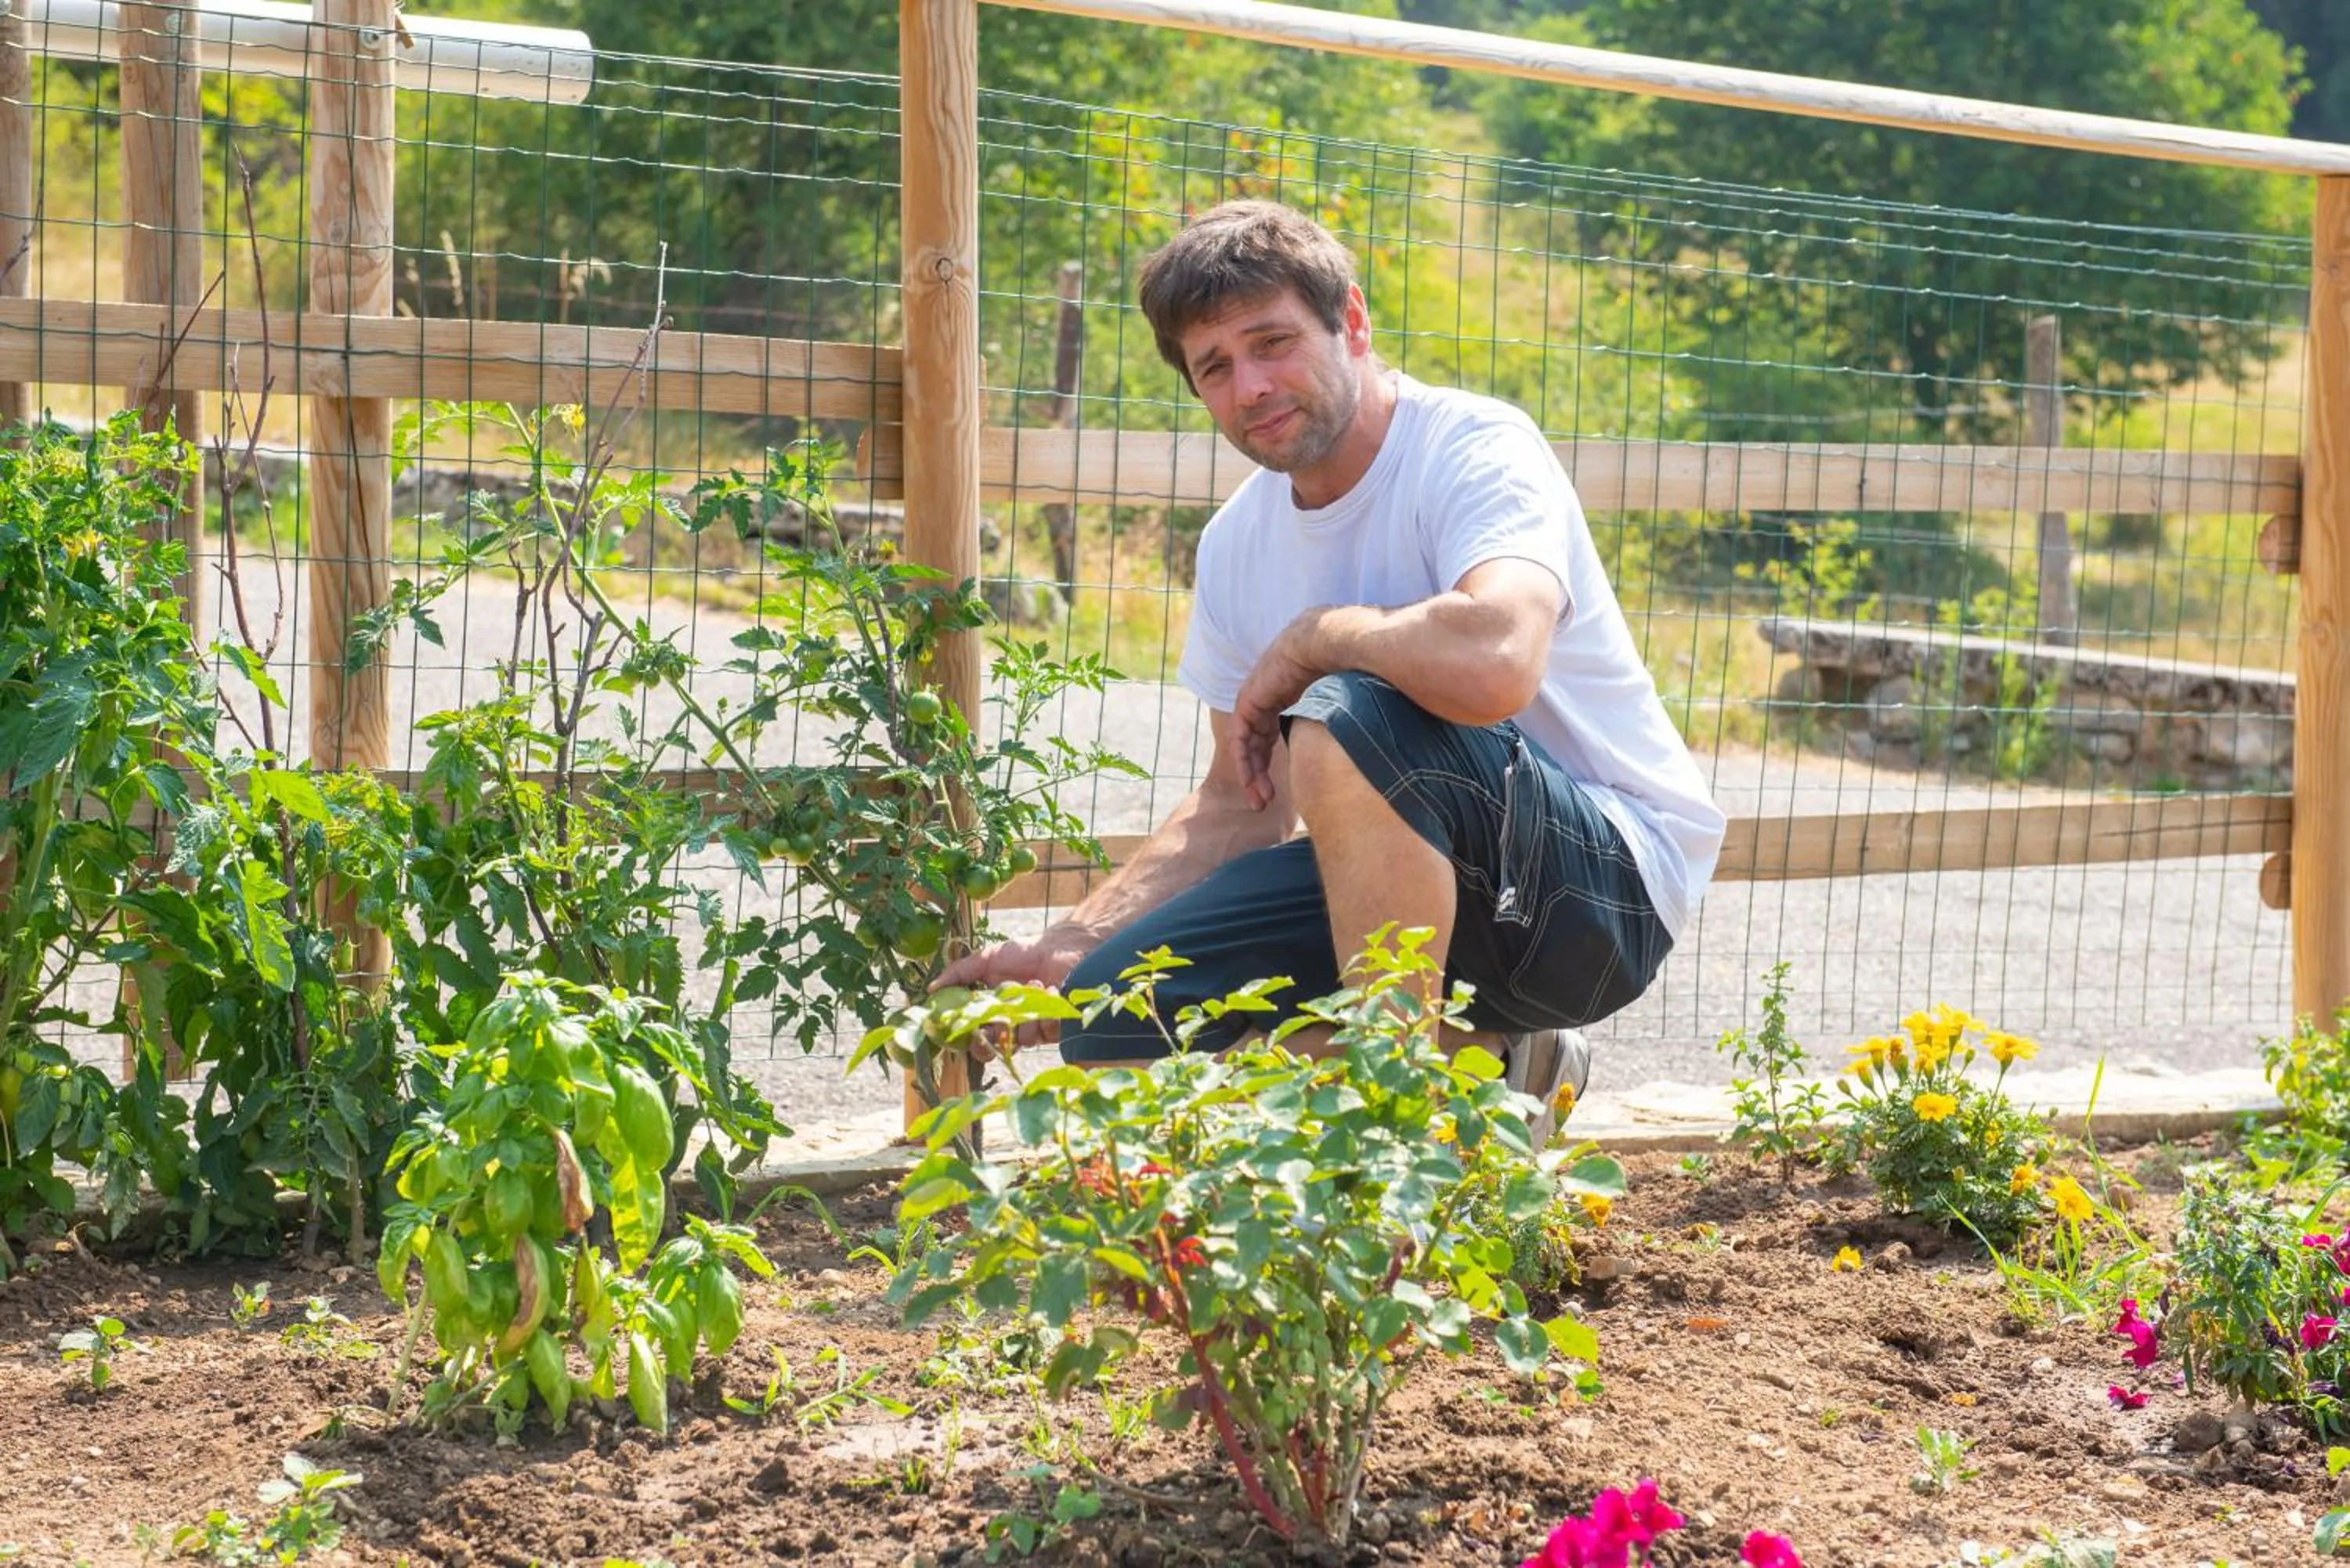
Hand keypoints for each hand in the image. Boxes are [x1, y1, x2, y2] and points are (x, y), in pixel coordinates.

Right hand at [931, 927, 1094, 1053]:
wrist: (1060, 947)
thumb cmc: (1024, 952)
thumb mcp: (987, 959)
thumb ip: (959, 973)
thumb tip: (931, 989)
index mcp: (991, 1012)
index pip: (975, 1038)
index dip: (971, 1037)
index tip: (972, 1025)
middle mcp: (1011, 1025)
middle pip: (996, 1049)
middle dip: (997, 1033)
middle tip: (1002, 1014)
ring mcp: (1034, 1028)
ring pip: (1022, 1040)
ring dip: (1026, 1012)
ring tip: (1034, 982)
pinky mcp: (1056, 1027)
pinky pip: (1048, 1032)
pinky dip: (1048, 1011)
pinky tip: (1051, 988)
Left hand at [1229, 617, 1324, 810]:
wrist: (1326, 646)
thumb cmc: (1340, 670)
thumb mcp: (1332, 705)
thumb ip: (1331, 724)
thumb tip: (1357, 744)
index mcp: (1282, 700)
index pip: (1270, 738)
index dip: (1271, 766)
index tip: (1278, 793)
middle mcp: (1264, 701)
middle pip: (1256, 746)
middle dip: (1259, 777)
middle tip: (1264, 804)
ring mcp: (1253, 700)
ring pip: (1246, 747)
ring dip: (1251, 776)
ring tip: (1260, 801)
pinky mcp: (1248, 701)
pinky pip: (1240, 739)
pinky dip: (1244, 761)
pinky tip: (1251, 781)